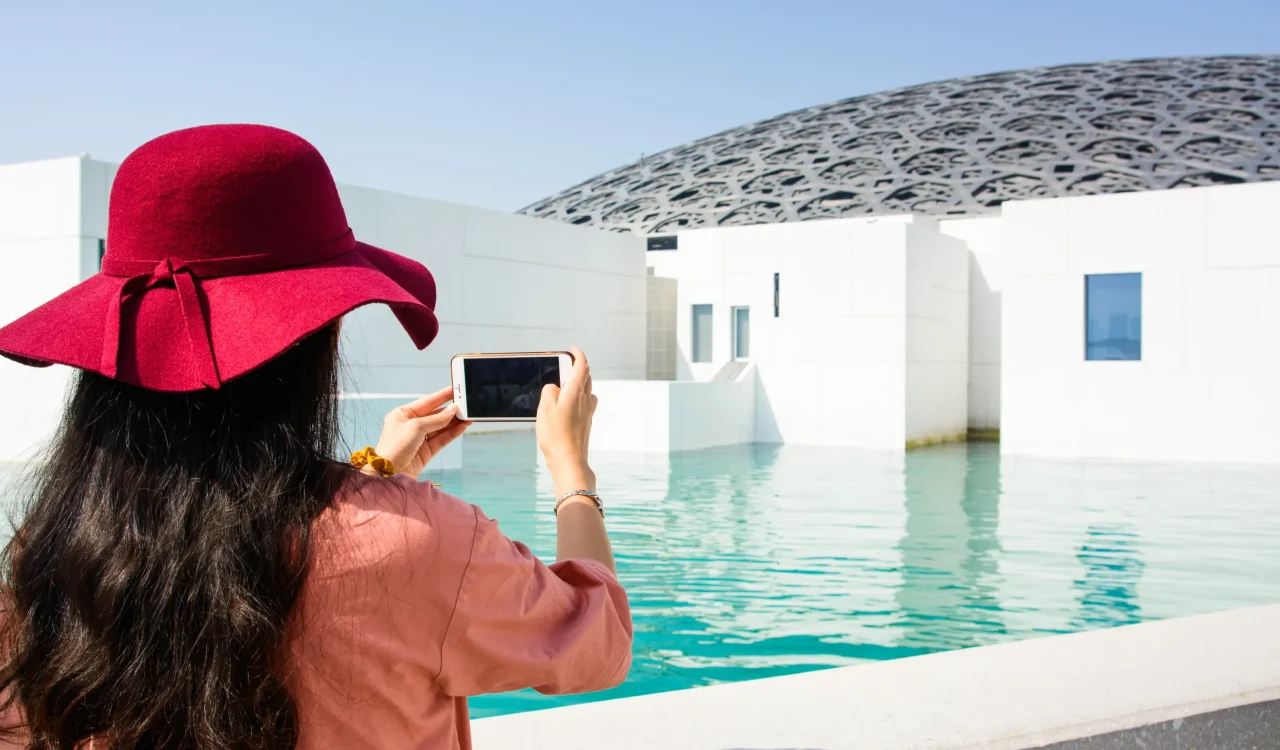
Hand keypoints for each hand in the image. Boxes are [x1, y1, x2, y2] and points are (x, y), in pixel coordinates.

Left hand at [375, 387, 469, 477]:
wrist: (389, 473)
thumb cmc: (394, 447)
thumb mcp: (416, 426)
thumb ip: (436, 419)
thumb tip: (453, 410)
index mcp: (403, 414)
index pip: (427, 402)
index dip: (442, 396)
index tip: (455, 390)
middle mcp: (411, 425)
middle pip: (435, 415)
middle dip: (450, 411)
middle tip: (466, 406)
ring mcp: (419, 439)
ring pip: (440, 428)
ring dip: (454, 422)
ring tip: (468, 416)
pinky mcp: (425, 451)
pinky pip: (442, 439)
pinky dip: (452, 433)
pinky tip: (462, 427)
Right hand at [537, 347, 597, 492]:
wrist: (569, 461)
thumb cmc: (556, 436)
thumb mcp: (545, 409)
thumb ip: (550, 392)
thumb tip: (555, 387)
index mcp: (575, 393)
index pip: (582, 367)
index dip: (578, 356)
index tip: (573, 349)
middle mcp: (585, 401)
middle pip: (586, 378)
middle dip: (578, 368)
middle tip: (567, 365)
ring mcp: (588, 413)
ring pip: (587, 391)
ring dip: (579, 384)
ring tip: (565, 385)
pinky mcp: (586, 424)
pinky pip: (584, 404)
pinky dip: (578, 398)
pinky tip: (569, 406)